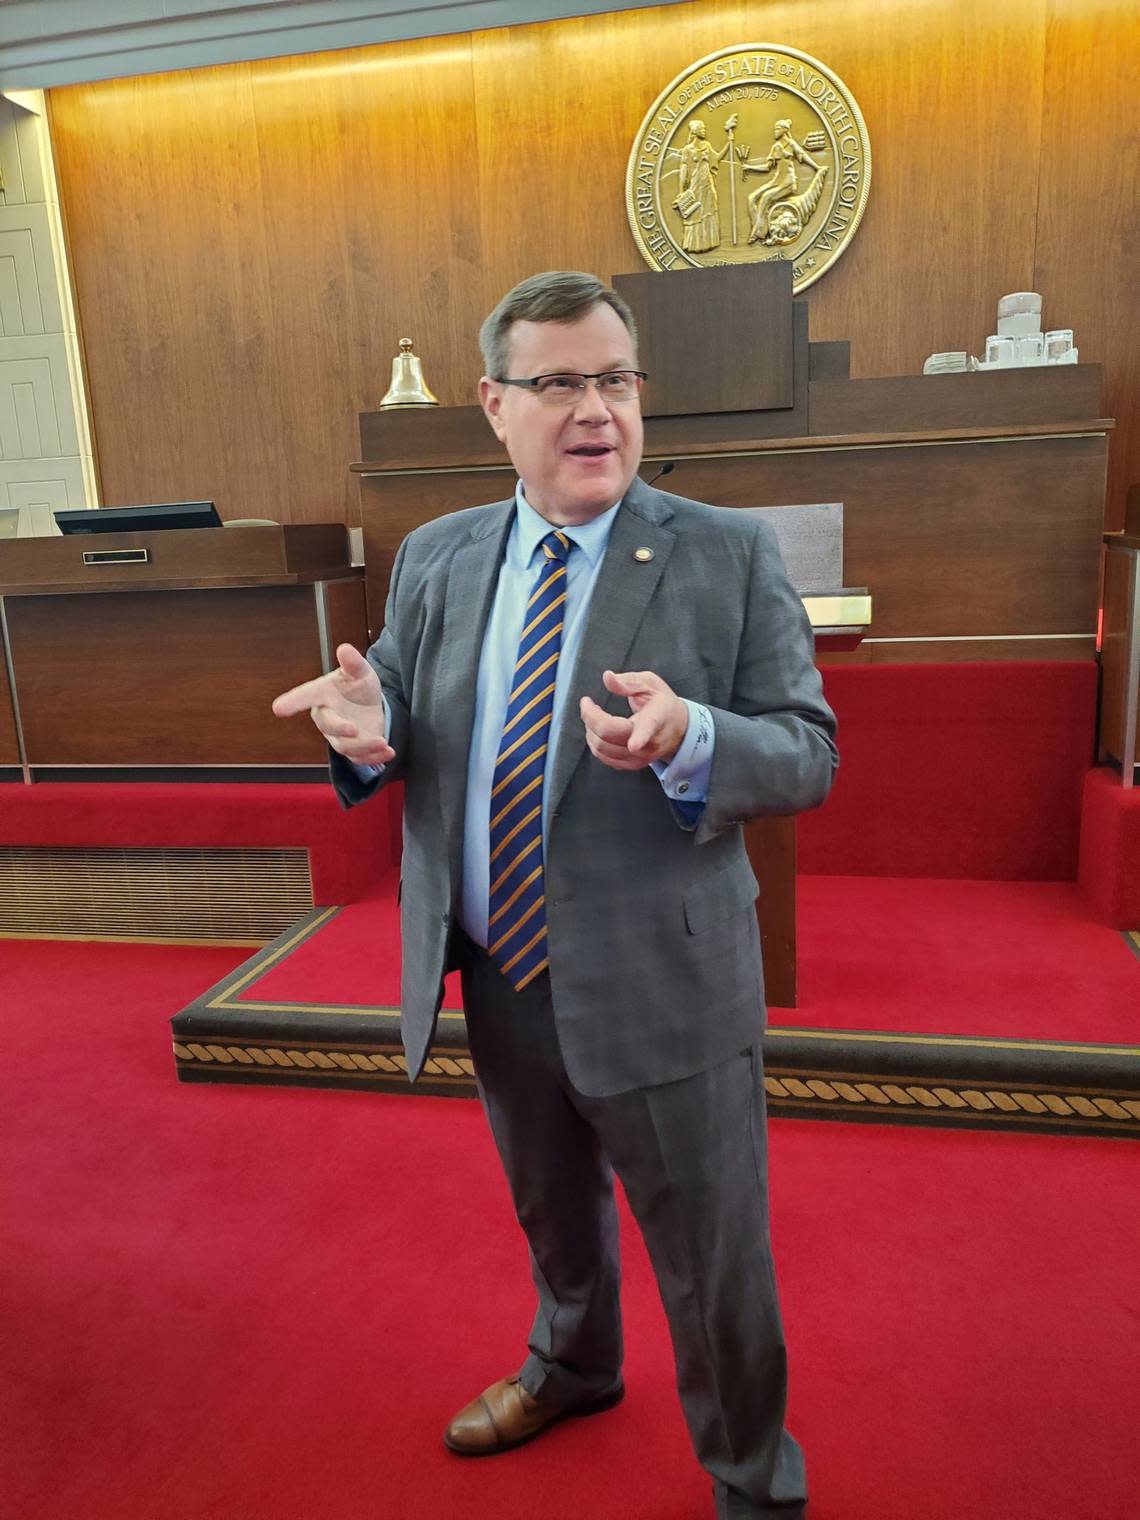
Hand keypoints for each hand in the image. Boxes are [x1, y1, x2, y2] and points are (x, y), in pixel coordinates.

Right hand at [271, 643, 393, 764]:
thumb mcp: (360, 672)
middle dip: (340, 729)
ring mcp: (339, 736)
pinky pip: (360, 758)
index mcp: (322, 695)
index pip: (305, 696)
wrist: (369, 707)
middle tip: (354, 729)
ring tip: (382, 742)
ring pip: (345, 746)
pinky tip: (388, 752)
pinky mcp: (353, 749)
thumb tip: (345, 649)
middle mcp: (327, 718)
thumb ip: (353, 663)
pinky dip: (374, 757)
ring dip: (363, 747)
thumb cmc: (357, 686)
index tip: (278, 708)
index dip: (292, 701)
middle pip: (328, 726)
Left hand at [579, 669, 687, 771]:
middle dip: (590, 717)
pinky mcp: (631, 765)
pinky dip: (594, 741)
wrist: (676, 728)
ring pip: (602, 748)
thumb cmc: (661, 703)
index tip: (634, 744)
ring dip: (590, 729)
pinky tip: (599, 729)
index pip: (647, 728)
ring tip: (594, 714)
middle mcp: (649, 742)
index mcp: (656, 718)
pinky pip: (603, 757)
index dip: (640, 737)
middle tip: (587, 703)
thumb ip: (628, 681)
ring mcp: (640, 757)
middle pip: (610, 735)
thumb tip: (608, 677)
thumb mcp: (650, 683)